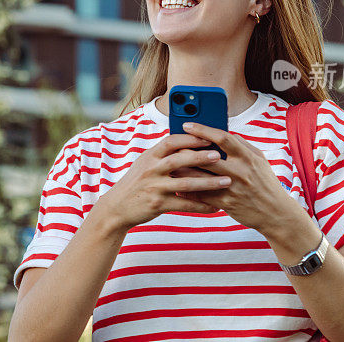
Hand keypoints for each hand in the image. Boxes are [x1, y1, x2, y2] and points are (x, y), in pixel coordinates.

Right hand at [98, 134, 234, 232]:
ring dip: (208, 183)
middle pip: (179, 160)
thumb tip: (188, 144)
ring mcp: (155, 187)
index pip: (170, 141)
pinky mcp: (158, 204)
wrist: (117, 207)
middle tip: (220, 156)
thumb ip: (163, 155)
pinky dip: (201, 205)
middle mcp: (151, 170)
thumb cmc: (136, 183)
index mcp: (149, 156)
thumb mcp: (145, 164)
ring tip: (226, 181)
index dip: (189, 138)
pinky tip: (215, 206)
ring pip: (185, 184)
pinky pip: (184, 205)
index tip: (207, 137)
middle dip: (201, 157)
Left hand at [176, 122, 301, 234]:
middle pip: (207, 157)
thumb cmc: (265, 182)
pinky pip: (203, 196)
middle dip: (187, 150)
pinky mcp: (227, 204)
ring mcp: (232, 188)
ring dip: (184, 170)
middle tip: (173, 145)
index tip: (188, 125)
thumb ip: (242, 145)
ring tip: (171, 164)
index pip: (222, 138)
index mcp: (248, 157)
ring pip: (201, 177)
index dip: (203, 130)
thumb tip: (223, 132)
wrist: (275, 213)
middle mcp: (240, 171)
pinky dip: (189, 190)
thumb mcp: (259, 160)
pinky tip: (179, 186)